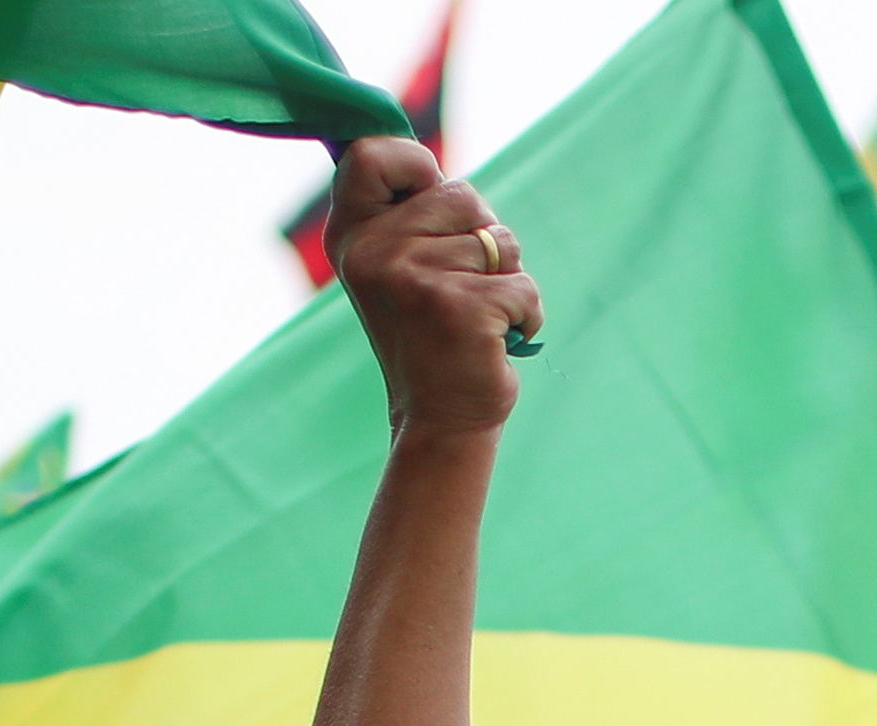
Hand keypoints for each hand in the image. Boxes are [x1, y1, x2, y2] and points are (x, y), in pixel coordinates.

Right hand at [325, 139, 540, 443]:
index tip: (427, 196)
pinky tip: (496, 341)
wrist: (438, 422)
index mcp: (351, 236)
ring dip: (506, 277)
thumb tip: (439, 167)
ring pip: (500, 239)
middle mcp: (372, 253)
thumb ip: (410, 212)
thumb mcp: (399, 266)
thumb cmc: (430, 336)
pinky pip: (523, 284)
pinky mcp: (460, 308)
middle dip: (480, 235)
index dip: (414, 162)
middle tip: (458, 287)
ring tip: (476, 317)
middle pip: (461, 193)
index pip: (369, 152)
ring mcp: (413, 279)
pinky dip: (526, 313)